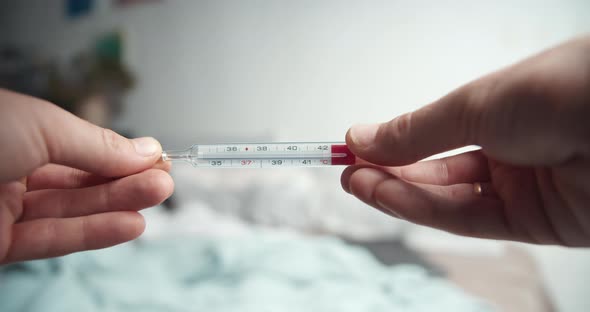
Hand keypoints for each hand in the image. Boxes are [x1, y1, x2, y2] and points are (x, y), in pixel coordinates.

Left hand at [0, 89, 173, 263]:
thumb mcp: (43, 128)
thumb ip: (96, 145)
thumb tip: (147, 150)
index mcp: (17, 134)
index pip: (79, 150)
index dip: (120, 157)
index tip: (157, 159)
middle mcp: (11, 171)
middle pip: (80, 182)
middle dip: (126, 182)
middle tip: (164, 181)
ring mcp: (3, 210)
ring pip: (70, 211)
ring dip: (117, 207)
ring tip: (158, 196)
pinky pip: (50, 240)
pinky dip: (92, 234)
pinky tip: (130, 225)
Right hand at [342, 35, 589, 245]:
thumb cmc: (558, 92)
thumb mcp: (474, 105)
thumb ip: (416, 130)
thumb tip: (362, 136)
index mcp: (504, 112)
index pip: (437, 136)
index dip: (394, 144)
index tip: (354, 146)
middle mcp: (513, 152)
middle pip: (438, 170)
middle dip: (390, 171)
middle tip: (347, 170)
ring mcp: (525, 190)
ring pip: (449, 198)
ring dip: (399, 192)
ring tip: (357, 182)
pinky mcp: (538, 225)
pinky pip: (471, 219)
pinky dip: (426, 209)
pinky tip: (389, 194)